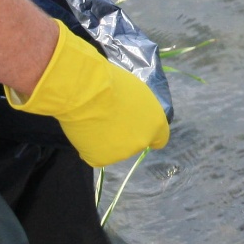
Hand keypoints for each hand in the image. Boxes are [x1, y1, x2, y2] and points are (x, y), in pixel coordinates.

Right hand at [8, 24, 169, 166]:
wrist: (87, 92)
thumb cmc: (112, 83)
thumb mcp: (136, 91)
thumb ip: (140, 108)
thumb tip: (132, 113)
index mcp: (155, 123)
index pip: (160, 138)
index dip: (148, 133)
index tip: (140, 130)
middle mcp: (142, 141)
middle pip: (133, 141)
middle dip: (124, 133)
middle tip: (107, 118)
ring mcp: (122, 153)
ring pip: (113, 148)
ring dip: (105, 138)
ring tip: (92, 119)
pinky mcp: (101, 159)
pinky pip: (95, 153)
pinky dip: (89, 144)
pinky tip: (84, 130)